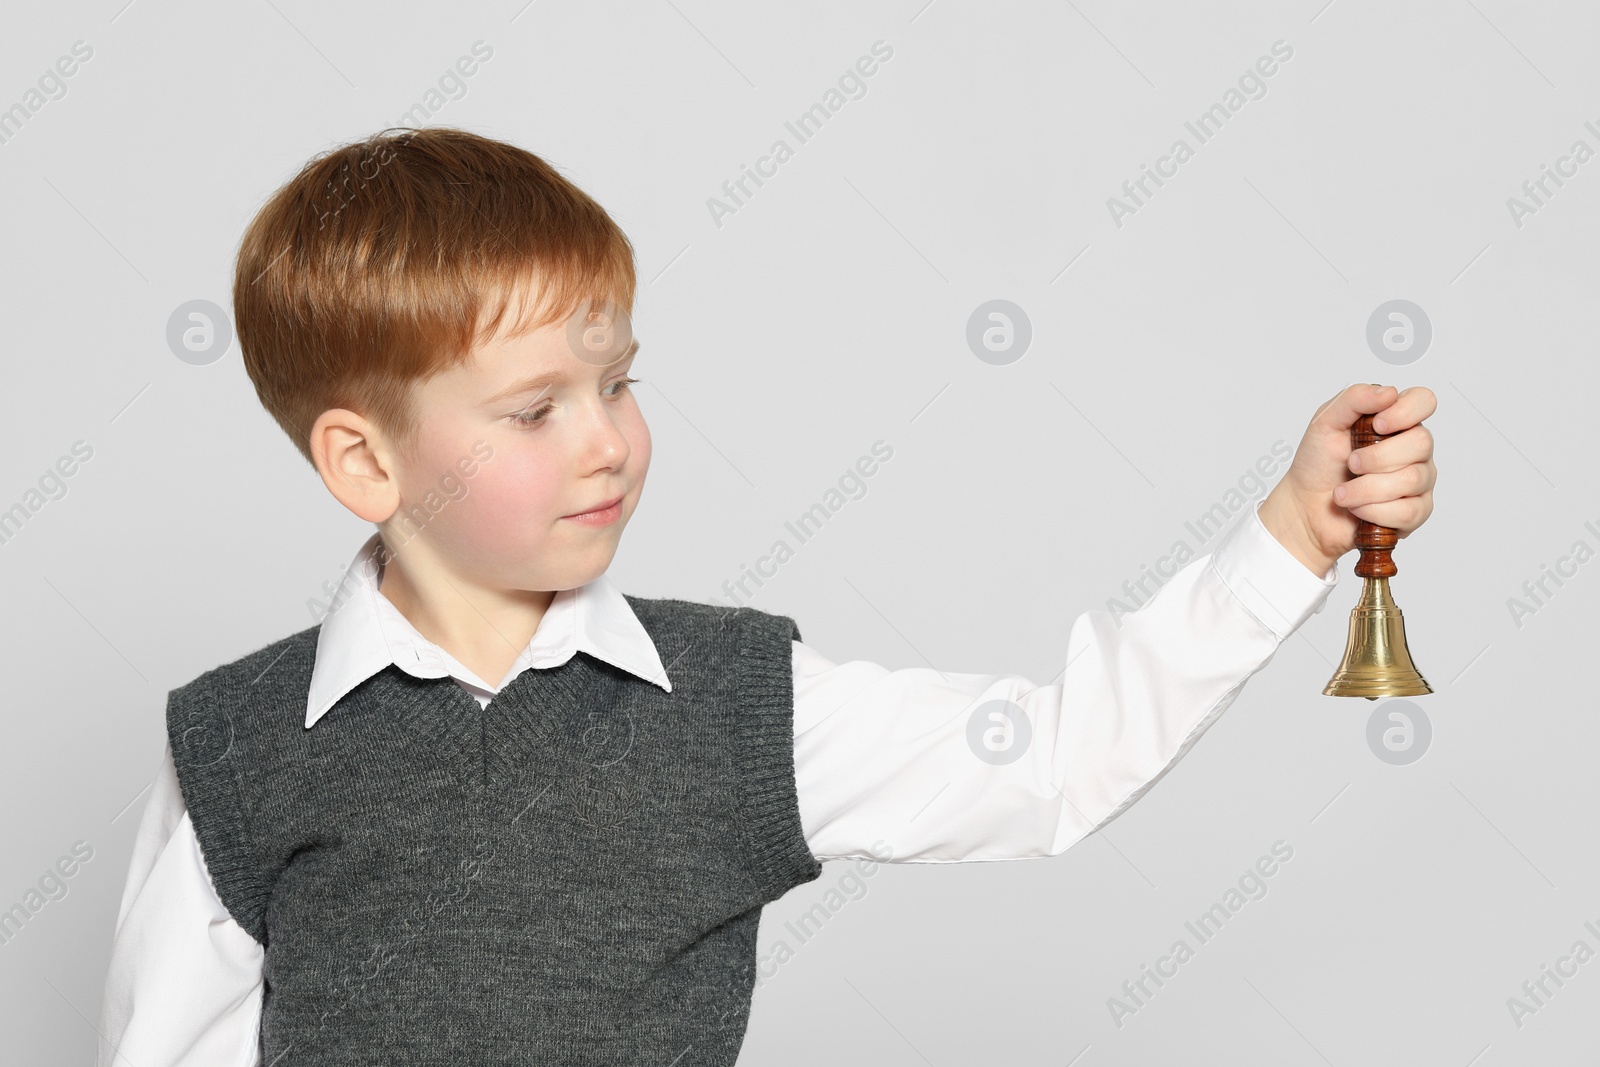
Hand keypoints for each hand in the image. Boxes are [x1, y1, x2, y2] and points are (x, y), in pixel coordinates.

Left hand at [1258, 383, 1436, 576]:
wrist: (1305, 507)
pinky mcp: (1415, 512)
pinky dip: (1373, 510)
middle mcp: (1413, 449)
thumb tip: (1389, 392)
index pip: (1424, 401)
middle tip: (1351, 464)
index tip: (1378, 425)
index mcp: (1395, 421)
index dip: (1406, 412)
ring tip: (1343, 492)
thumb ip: (1354, 399)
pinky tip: (1357, 508)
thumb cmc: (1318, 464)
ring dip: (1367, 488)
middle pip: (1422, 443)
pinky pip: (1408, 511)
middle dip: (1377, 457)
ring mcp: (1418, 480)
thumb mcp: (1325, 422)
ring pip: (1412, 479)